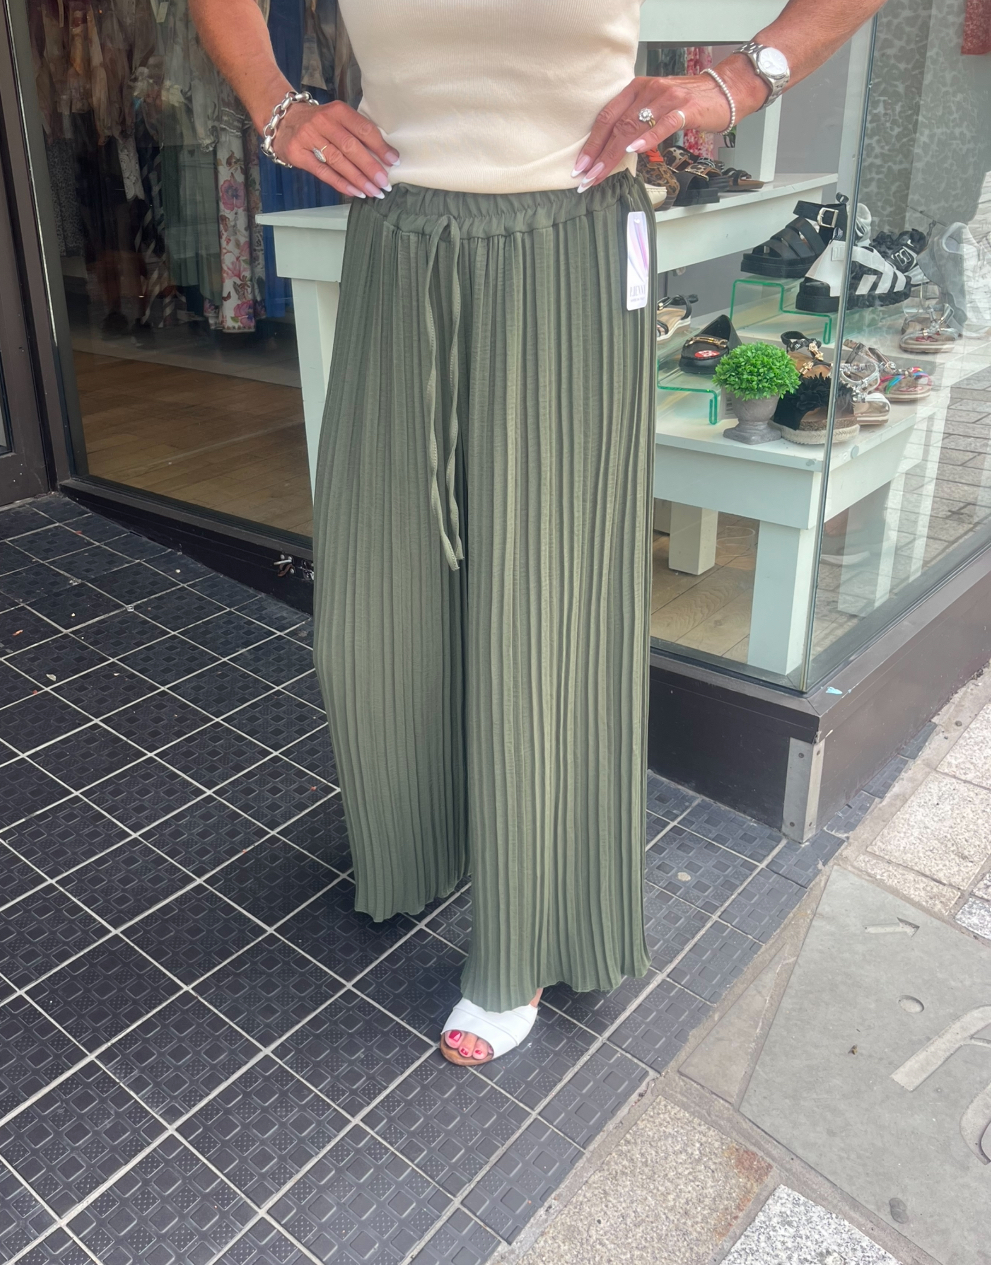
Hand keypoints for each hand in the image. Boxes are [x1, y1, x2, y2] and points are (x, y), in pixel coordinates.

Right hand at [271, 99, 398, 198]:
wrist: (283, 120)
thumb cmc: (318, 123)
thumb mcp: (337, 118)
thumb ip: (355, 132)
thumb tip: (383, 156)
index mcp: (337, 111)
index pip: (362, 129)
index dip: (379, 146)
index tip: (393, 161)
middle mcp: (322, 122)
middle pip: (351, 147)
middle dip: (370, 167)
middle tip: (384, 183)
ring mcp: (308, 137)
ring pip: (338, 161)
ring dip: (358, 179)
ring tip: (373, 191)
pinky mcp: (298, 154)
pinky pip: (323, 172)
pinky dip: (341, 184)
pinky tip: (355, 192)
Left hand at [573, 74, 737, 191]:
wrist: (725, 91)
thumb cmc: (689, 103)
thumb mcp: (655, 107)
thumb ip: (635, 121)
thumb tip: (614, 149)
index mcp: (636, 89)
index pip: (607, 117)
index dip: (591, 143)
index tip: (579, 167)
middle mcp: (648, 90)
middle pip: (616, 125)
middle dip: (598, 155)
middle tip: (585, 178)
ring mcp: (667, 98)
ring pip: (634, 127)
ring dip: (614, 154)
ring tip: (600, 174)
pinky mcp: (686, 108)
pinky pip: (664, 124)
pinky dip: (648, 138)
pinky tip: (634, 151)